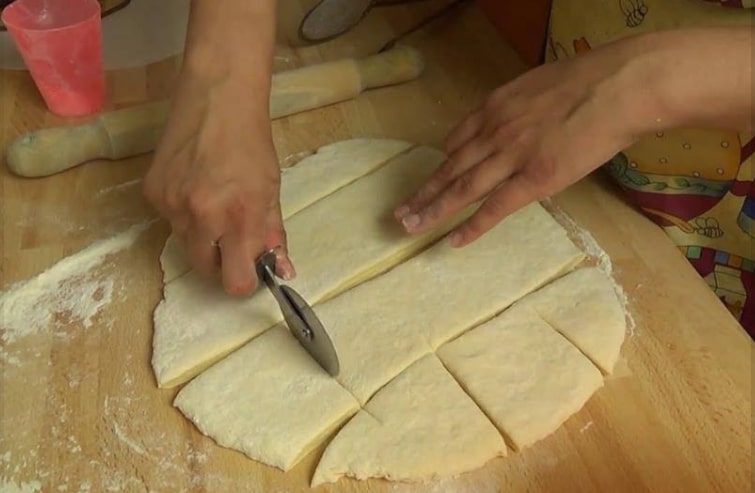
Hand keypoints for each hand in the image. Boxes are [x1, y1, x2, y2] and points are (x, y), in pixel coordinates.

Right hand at [143, 74, 294, 295]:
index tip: (250, 269)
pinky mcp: (152, 192)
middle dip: (221, 263)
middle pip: (206, 271)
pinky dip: (183, 214)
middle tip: (232, 240)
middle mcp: (202, 217)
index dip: (244, 281)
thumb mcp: (271, 190)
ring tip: (214, 202)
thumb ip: (272, 234)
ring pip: (186, 245)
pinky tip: (194, 186)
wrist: (217, 97)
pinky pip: (169, 220)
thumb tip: (281, 272)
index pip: (236, 282)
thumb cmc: (252, 142)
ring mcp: (172, 205)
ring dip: (202, 237)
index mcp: (239, 217)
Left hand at [394, 42, 643, 246]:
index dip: (443, 161)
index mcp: (496, 107)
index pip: (458, 139)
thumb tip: (522, 117)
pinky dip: (471, 227)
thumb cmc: (591, 80)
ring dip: (433, 210)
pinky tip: (452, 240)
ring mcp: (510, 157)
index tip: (432, 177)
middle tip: (401, 211)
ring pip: (462, 189)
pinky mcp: (532, 180)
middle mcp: (493, 132)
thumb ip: (521, 105)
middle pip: (450, 167)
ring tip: (410, 227)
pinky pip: (494, 209)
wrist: (617, 87)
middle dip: (424, 191)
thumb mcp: (540, 84)